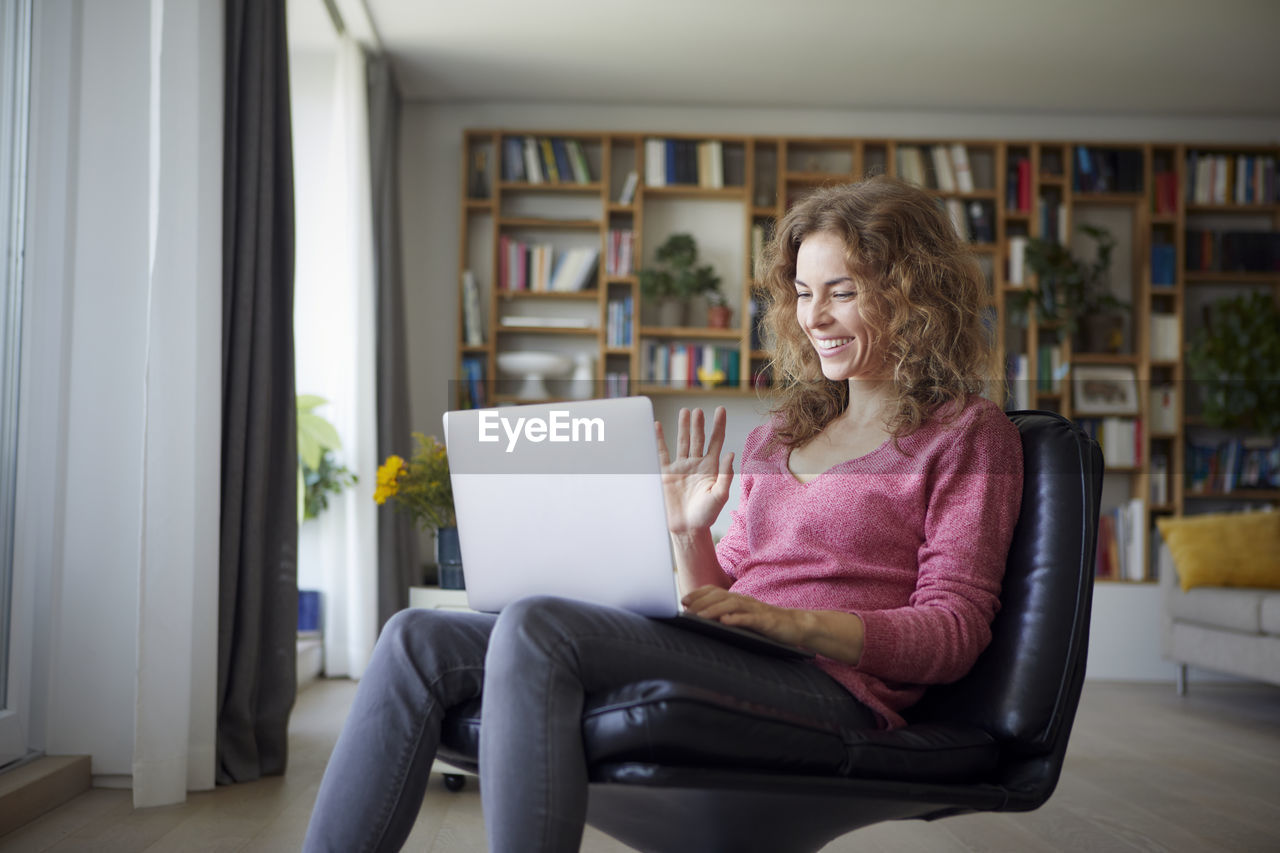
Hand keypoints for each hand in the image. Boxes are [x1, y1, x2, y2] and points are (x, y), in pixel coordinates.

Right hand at [655, 407, 733, 535]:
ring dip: (683, 427)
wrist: (686, 529)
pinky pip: (661, 452)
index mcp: (711, 468)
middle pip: (698, 438)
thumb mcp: (719, 496)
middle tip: (698, 410)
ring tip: (685, 412)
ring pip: (682, 442)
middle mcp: (696, 464)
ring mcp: (680, 467)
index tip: (720, 410)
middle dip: (698, 424)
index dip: (718, 426)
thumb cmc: (706, 515)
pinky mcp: (665, 473)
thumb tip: (730, 454)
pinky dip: (658, 439)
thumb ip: (725, 475)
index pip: (716, 441)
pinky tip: (657, 426)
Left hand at [681, 586, 808, 647]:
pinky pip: (749, 618)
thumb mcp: (745, 617)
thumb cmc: (767, 623)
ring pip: (731, 605)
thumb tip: (705, 620)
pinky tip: (725, 622)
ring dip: (713, 610)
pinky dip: (736, 619)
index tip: (684, 600)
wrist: (796, 625)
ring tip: (698, 617)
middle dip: (701, 602)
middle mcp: (745, 601)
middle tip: (686, 609)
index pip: (715, 591)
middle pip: (720, 596)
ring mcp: (755, 609)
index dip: (699, 594)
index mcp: (739, 599)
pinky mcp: (765, 621)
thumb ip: (729, 615)